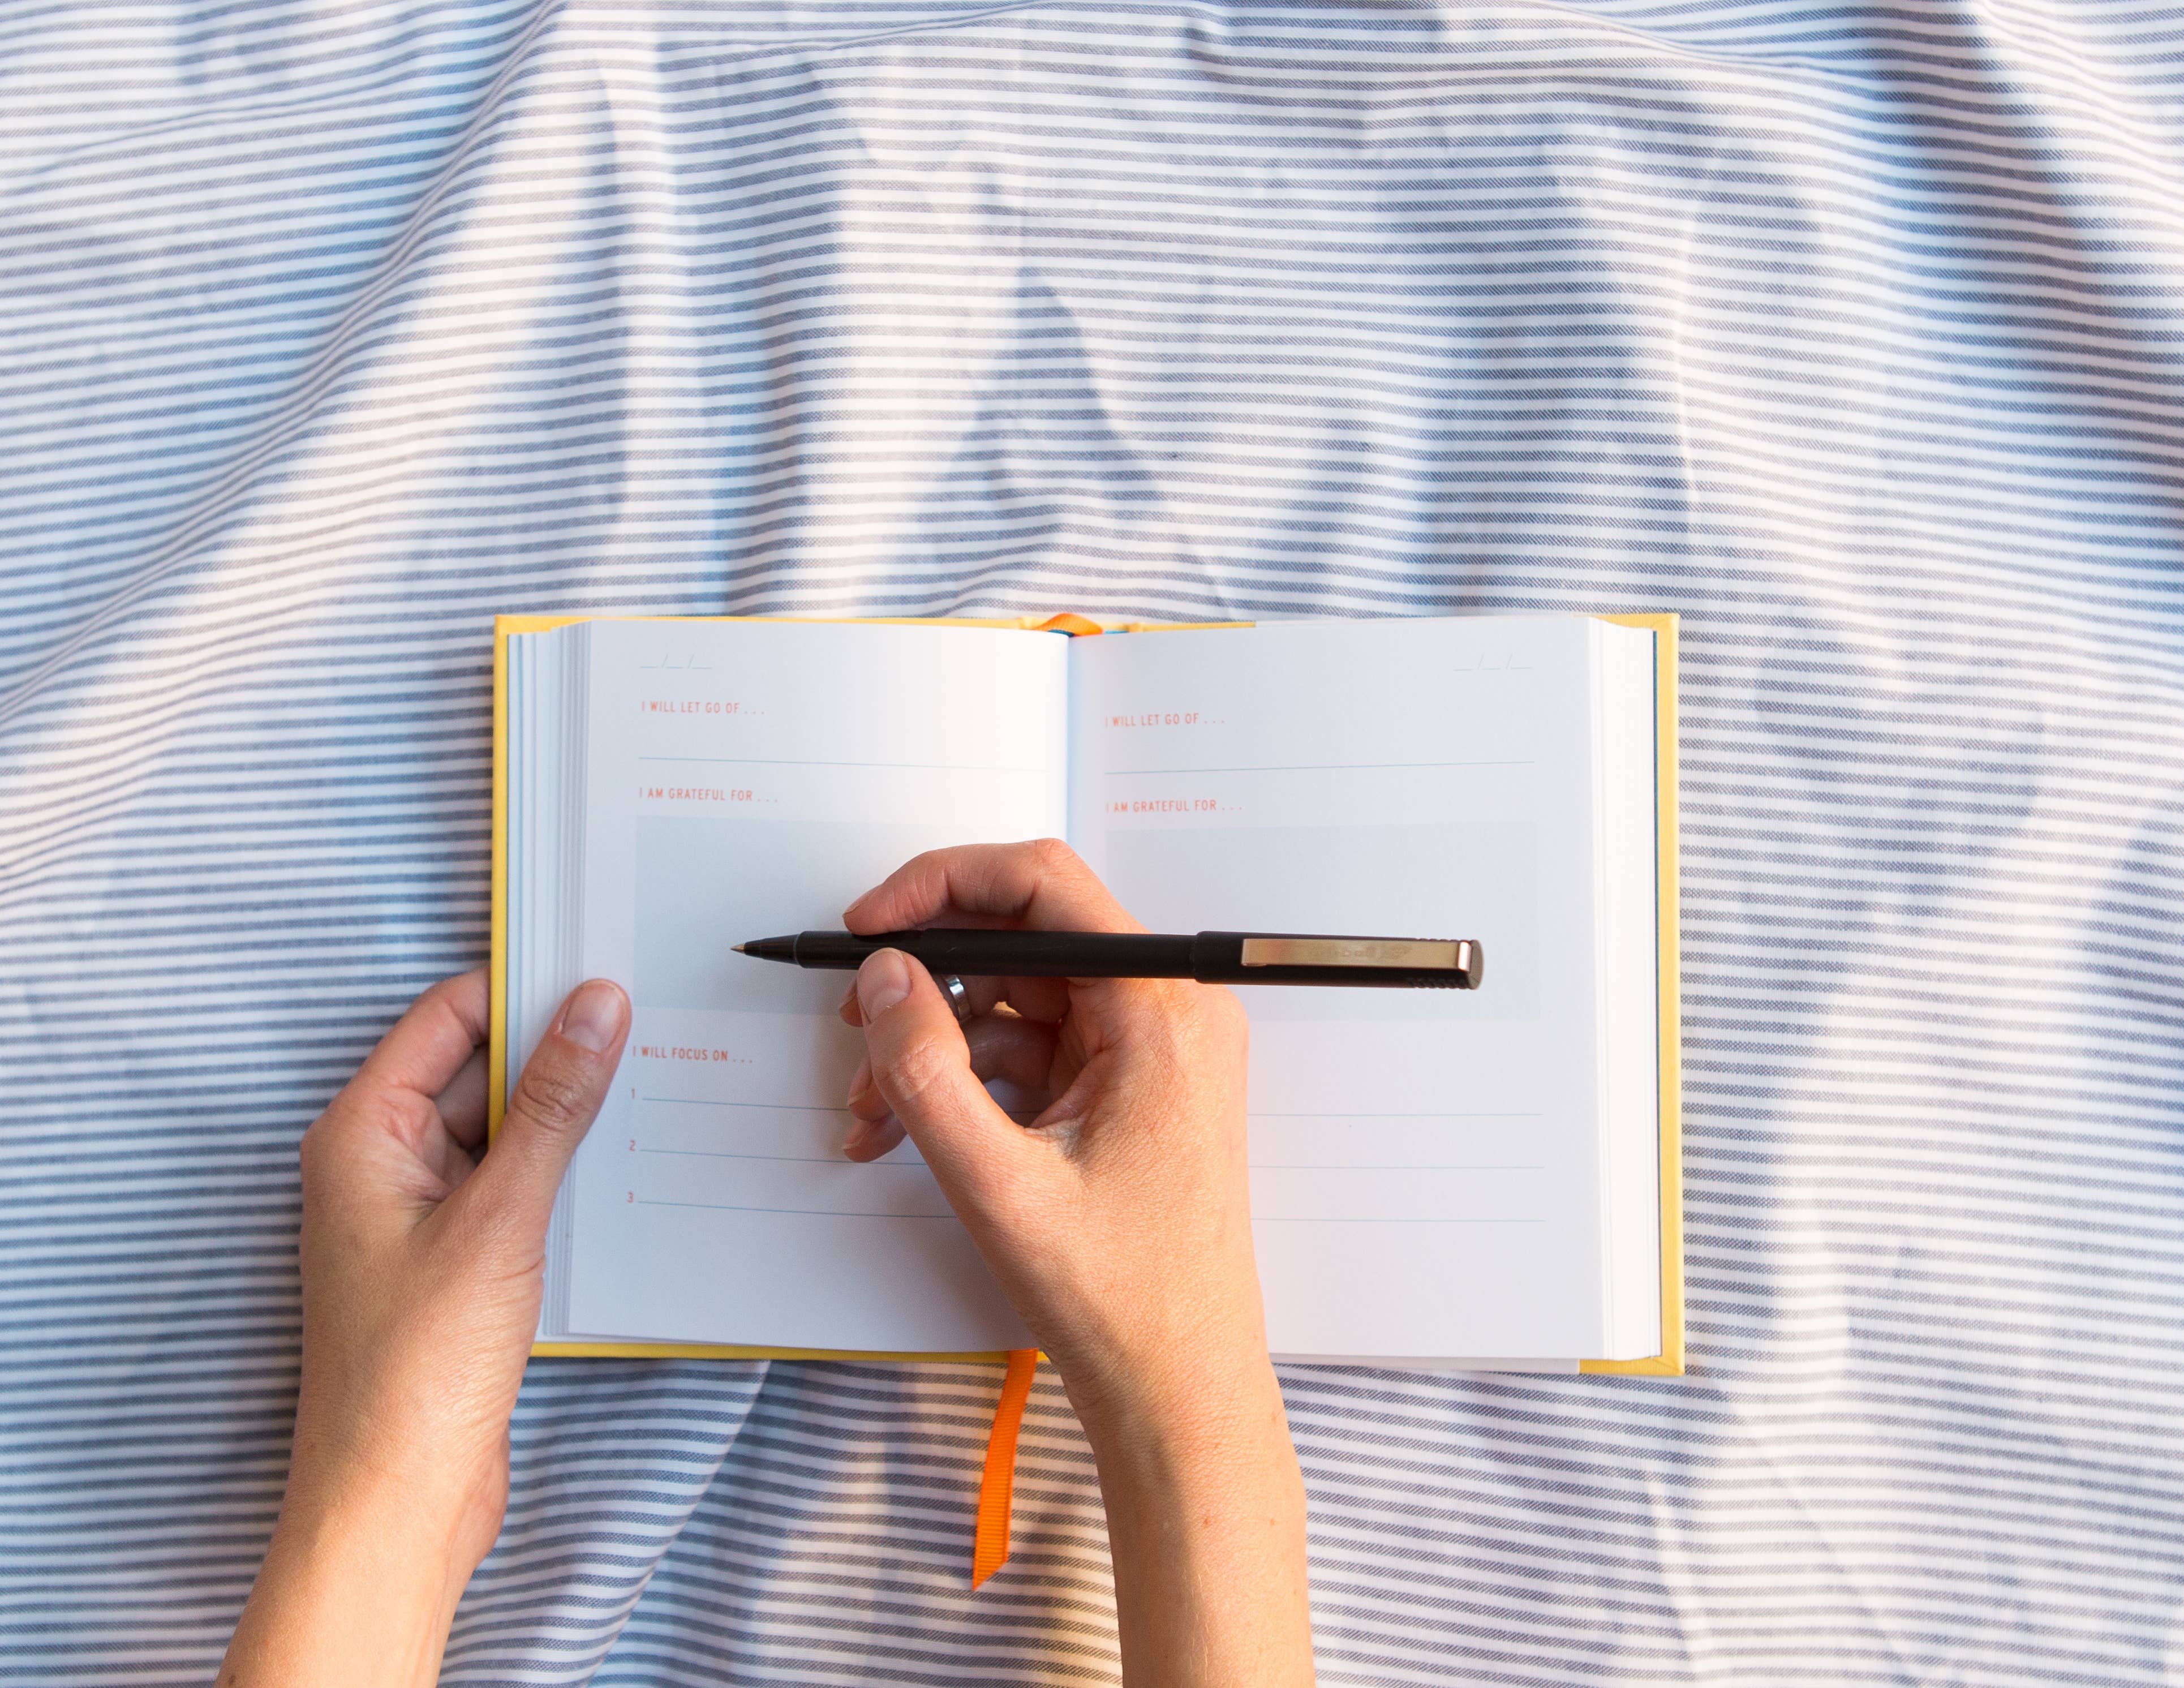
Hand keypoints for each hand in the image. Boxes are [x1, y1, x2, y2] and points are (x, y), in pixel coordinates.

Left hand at [220, 971, 629, 1687]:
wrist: (399, 1500)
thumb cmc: (416, 1368)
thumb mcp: (500, 1217)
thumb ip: (552, 1104)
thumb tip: (596, 1006)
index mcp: (364, 1133)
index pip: (448, 1016)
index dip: (526, 990)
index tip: (607, 975)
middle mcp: (384, 1162)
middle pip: (481, 1068)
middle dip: (560, 1056)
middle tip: (651, 1033)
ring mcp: (420, 1213)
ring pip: (506, 1131)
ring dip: (568, 1121)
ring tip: (652, 1098)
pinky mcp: (456, 1260)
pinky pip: (514, 1187)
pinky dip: (562, 1177)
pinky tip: (622, 1175)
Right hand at [839, 840, 1258, 1422]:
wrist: (1178, 1388)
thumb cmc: (1118, 1297)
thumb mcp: (996, 1182)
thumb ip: (926, 1069)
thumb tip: (883, 975)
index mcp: (1161, 1010)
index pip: (1044, 885)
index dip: (941, 885)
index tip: (867, 924)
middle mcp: (1167, 1011)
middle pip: (1025, 940)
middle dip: (926, 980)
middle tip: (853, 1026)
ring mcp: (1149, 1050)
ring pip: (1017, 999)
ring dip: (935, 1042)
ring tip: (870, 1111)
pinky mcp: (1127, 1088)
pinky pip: (1032, 1049)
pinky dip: (966, 1080)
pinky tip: (903, 1129)